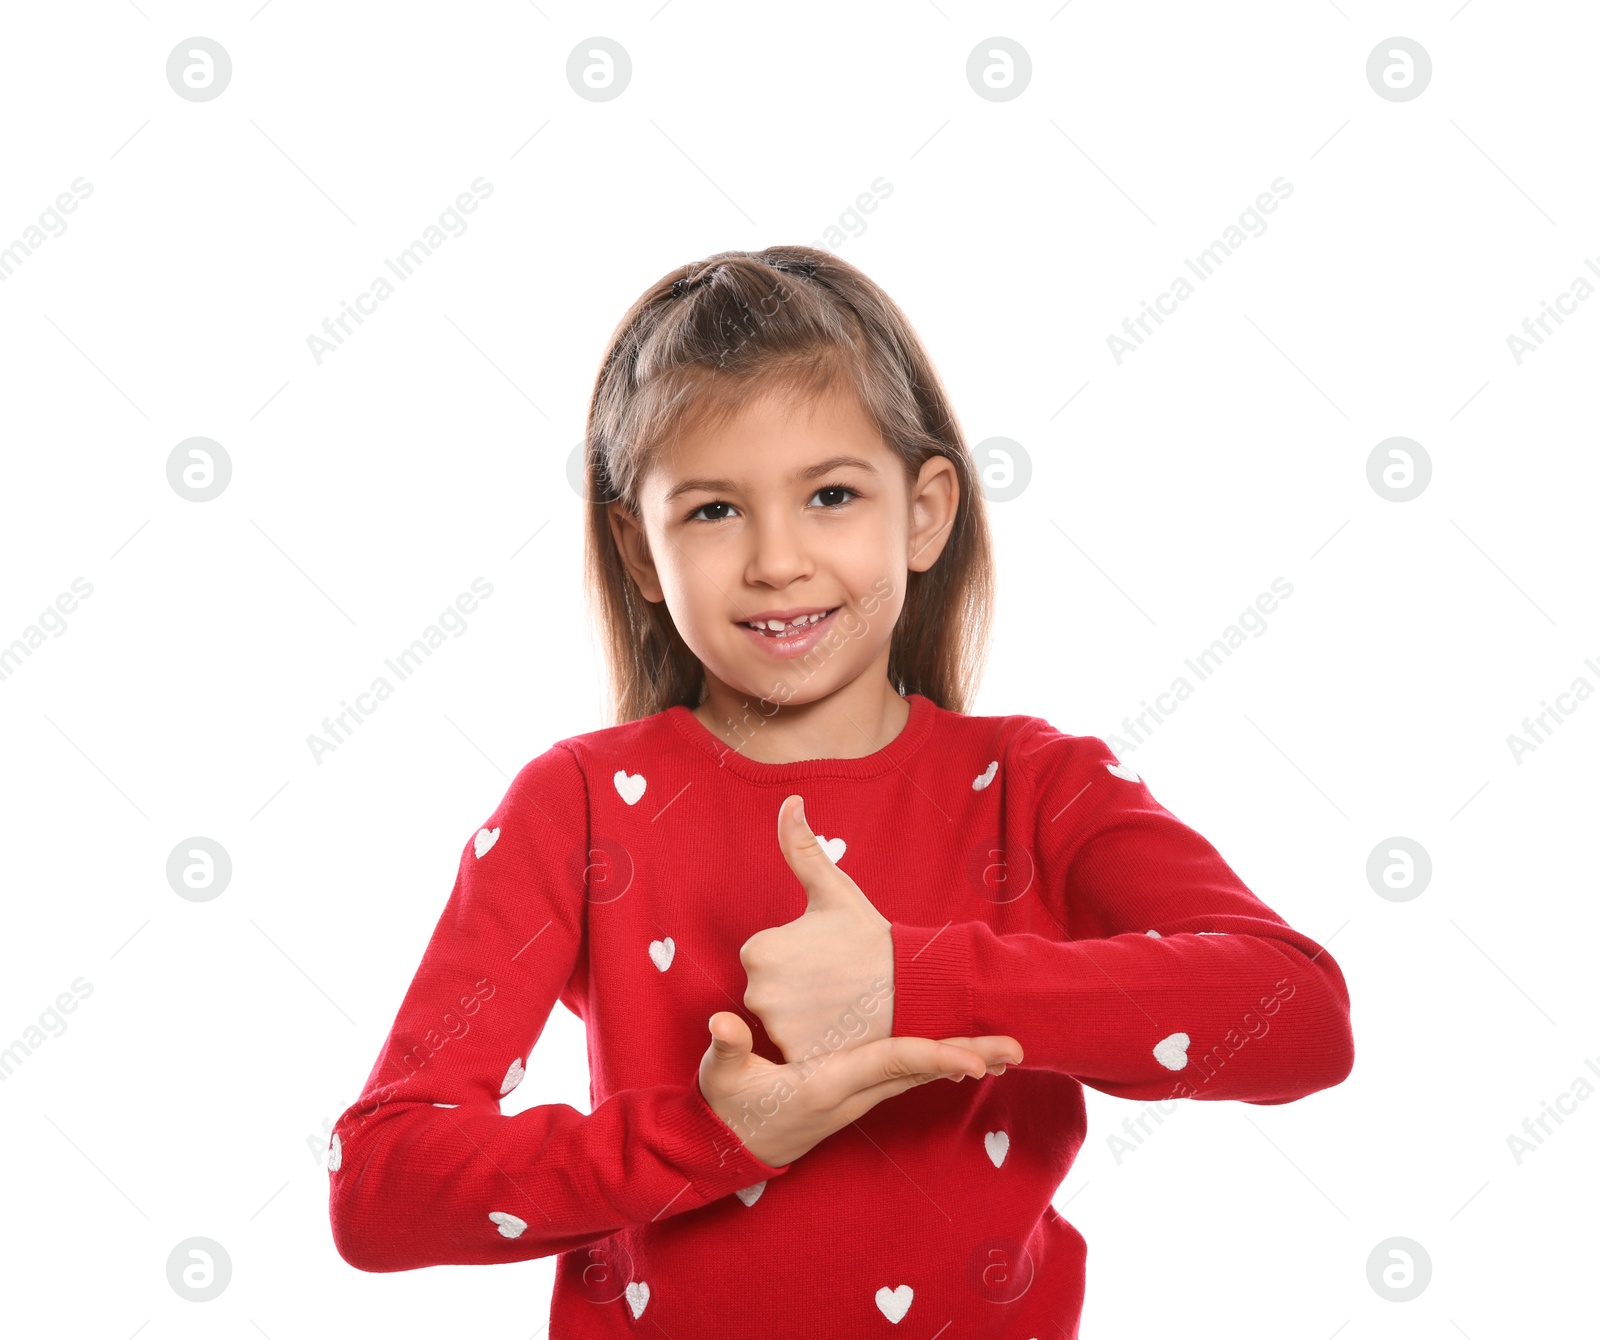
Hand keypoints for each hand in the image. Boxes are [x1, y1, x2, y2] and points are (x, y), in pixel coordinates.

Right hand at [697, 1012, 1023, 1168]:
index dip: (930, 1057)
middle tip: (1016, 1047)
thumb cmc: (726, 1106)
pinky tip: (966, 1053)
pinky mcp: (859, 1092)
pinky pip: (908, 1074)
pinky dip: (940, 1061)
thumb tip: (721, 1021)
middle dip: (969, 1058)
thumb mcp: (721, 1076)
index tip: (973, 1059)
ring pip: (920, 1073)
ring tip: (1005, 1047)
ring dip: (963, 1060)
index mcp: (825, 1085)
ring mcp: (859, 1096)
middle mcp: (852, 1094)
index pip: (887, 1064)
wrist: (731, 1149)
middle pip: (920, 1071)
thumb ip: (726, 1048)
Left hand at [740, 794, 896, 1064]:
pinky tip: (840, 1032)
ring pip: (783, 1024)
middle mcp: (757, 990)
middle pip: (770, 993)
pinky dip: (814, 1046)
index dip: (798, 959)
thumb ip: (800, 847)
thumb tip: (789, 801)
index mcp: (758, 949)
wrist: (916, 987)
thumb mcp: (834, 888)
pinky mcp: (799, 1059)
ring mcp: (778, 1028)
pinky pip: (796, 1053)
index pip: (765, 958)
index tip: (826, 958)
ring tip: (842, 1005)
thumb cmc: (872, 937)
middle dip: (798, 991)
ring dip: (806, 1019)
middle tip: (837, 982)